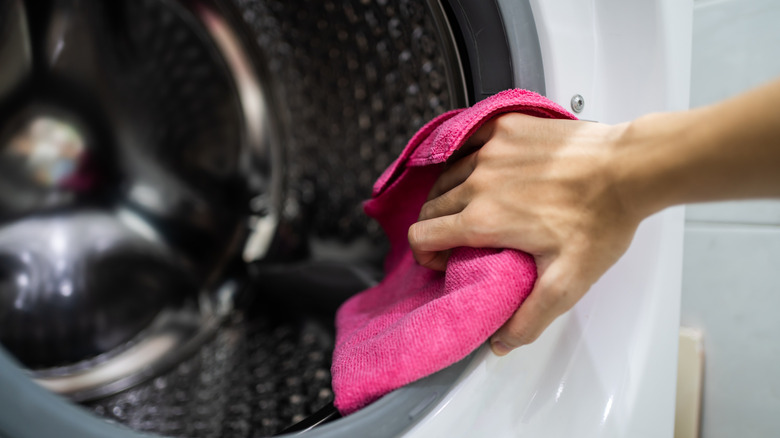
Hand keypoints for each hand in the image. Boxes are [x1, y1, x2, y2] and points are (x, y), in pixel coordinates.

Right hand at [407, 113, 640, 354]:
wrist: (628, 168)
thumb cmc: (601, 219)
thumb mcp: (567, 280)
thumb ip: (530, 318)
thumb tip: (501, 342)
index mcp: (484, 220)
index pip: (422, 236)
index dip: (427, 254)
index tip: (445, 258)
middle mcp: (478, 182)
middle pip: (431, 207)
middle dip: (437, 228)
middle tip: (461, 238)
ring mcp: (490, 150)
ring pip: (446, 176)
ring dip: (451, 195)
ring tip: (475, 206)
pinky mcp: (506, 127)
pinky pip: (468, 142)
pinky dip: (467, 158)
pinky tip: (485, 168)